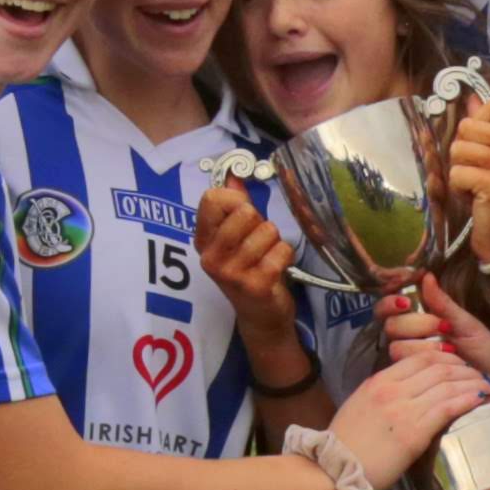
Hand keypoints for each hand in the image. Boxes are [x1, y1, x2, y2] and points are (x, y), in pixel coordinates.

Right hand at [196, 184, 302, 347]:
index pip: (213, 199)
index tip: (242, 215)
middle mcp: (212, 256)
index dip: (236, 200)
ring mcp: (232, 272)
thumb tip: (233, 174)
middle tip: (257, 244)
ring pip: (267, 230)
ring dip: (274, 241)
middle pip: (245, 212)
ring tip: (267, 257)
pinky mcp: (255, 285)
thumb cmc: (249, 269)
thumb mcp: (235, 237)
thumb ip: (234, 204)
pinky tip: (277, 269)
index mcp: (203, 240)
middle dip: (260, 223)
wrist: (259, 315)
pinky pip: (281, 251)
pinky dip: (286, 256)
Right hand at [326, 345, 487, 487]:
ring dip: (471, 382)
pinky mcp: (415, 433)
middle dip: (463, 368)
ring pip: (446, 384)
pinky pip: (447, 407)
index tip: (458, 364)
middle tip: (478, 374)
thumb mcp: (359, 408)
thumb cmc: (344, 447)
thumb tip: (405, 396)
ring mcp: (404, 409)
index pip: (419, 359)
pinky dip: (467, 399)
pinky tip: (479, 398)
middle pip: (437, 367)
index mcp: (378, 382)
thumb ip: (382, 397)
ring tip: (486, 385)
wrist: (331, 473)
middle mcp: (392, 390)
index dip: (445, 357)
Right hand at [382, 273, 489, 387]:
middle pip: (391, 326)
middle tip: (443, 327)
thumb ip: (443, 303)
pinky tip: (449, 360)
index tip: (407, 302)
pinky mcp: (414, 380)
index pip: (386, 308)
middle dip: (417, 324)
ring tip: (451, 348)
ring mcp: (409, 361)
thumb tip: (426, 276)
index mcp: (417, 320)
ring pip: (397, 347)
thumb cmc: (483, 349)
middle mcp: (408, 339)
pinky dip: (429, 360)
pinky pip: (408, 367)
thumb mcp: (466, 322)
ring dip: (425, 345)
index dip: (390, 302)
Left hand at [447, 96, 489, 266]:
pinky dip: (458, 188)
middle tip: (476, 171)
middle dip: (462, 151)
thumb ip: (485, 127)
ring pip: (459, 149)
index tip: (481, 146)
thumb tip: (471, 98)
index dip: (477, 121)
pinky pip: (458, 173)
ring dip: (458, 170)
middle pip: (469, 127)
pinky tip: (472, 198)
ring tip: (474, 185)